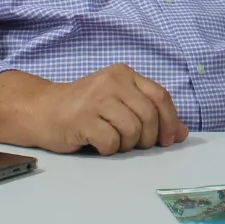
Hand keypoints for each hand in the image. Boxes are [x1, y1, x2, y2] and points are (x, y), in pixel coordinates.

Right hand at [30, 64, 189, 154]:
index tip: (170, 139)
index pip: (160, 96)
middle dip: (149, 137)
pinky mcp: (81, 118)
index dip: (170, 120)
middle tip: (138, 145)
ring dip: (128, 145)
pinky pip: (110, 141)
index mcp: (124, 74)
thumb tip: (182, 133)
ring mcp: (95, 98)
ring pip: (132, 129)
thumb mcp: (120, 104)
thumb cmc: (85, 109)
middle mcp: (112, 82)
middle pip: (148, 115)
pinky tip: (99, 144)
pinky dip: (110, 149)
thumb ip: (150, 113)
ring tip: (115, 142)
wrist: (42, 110)